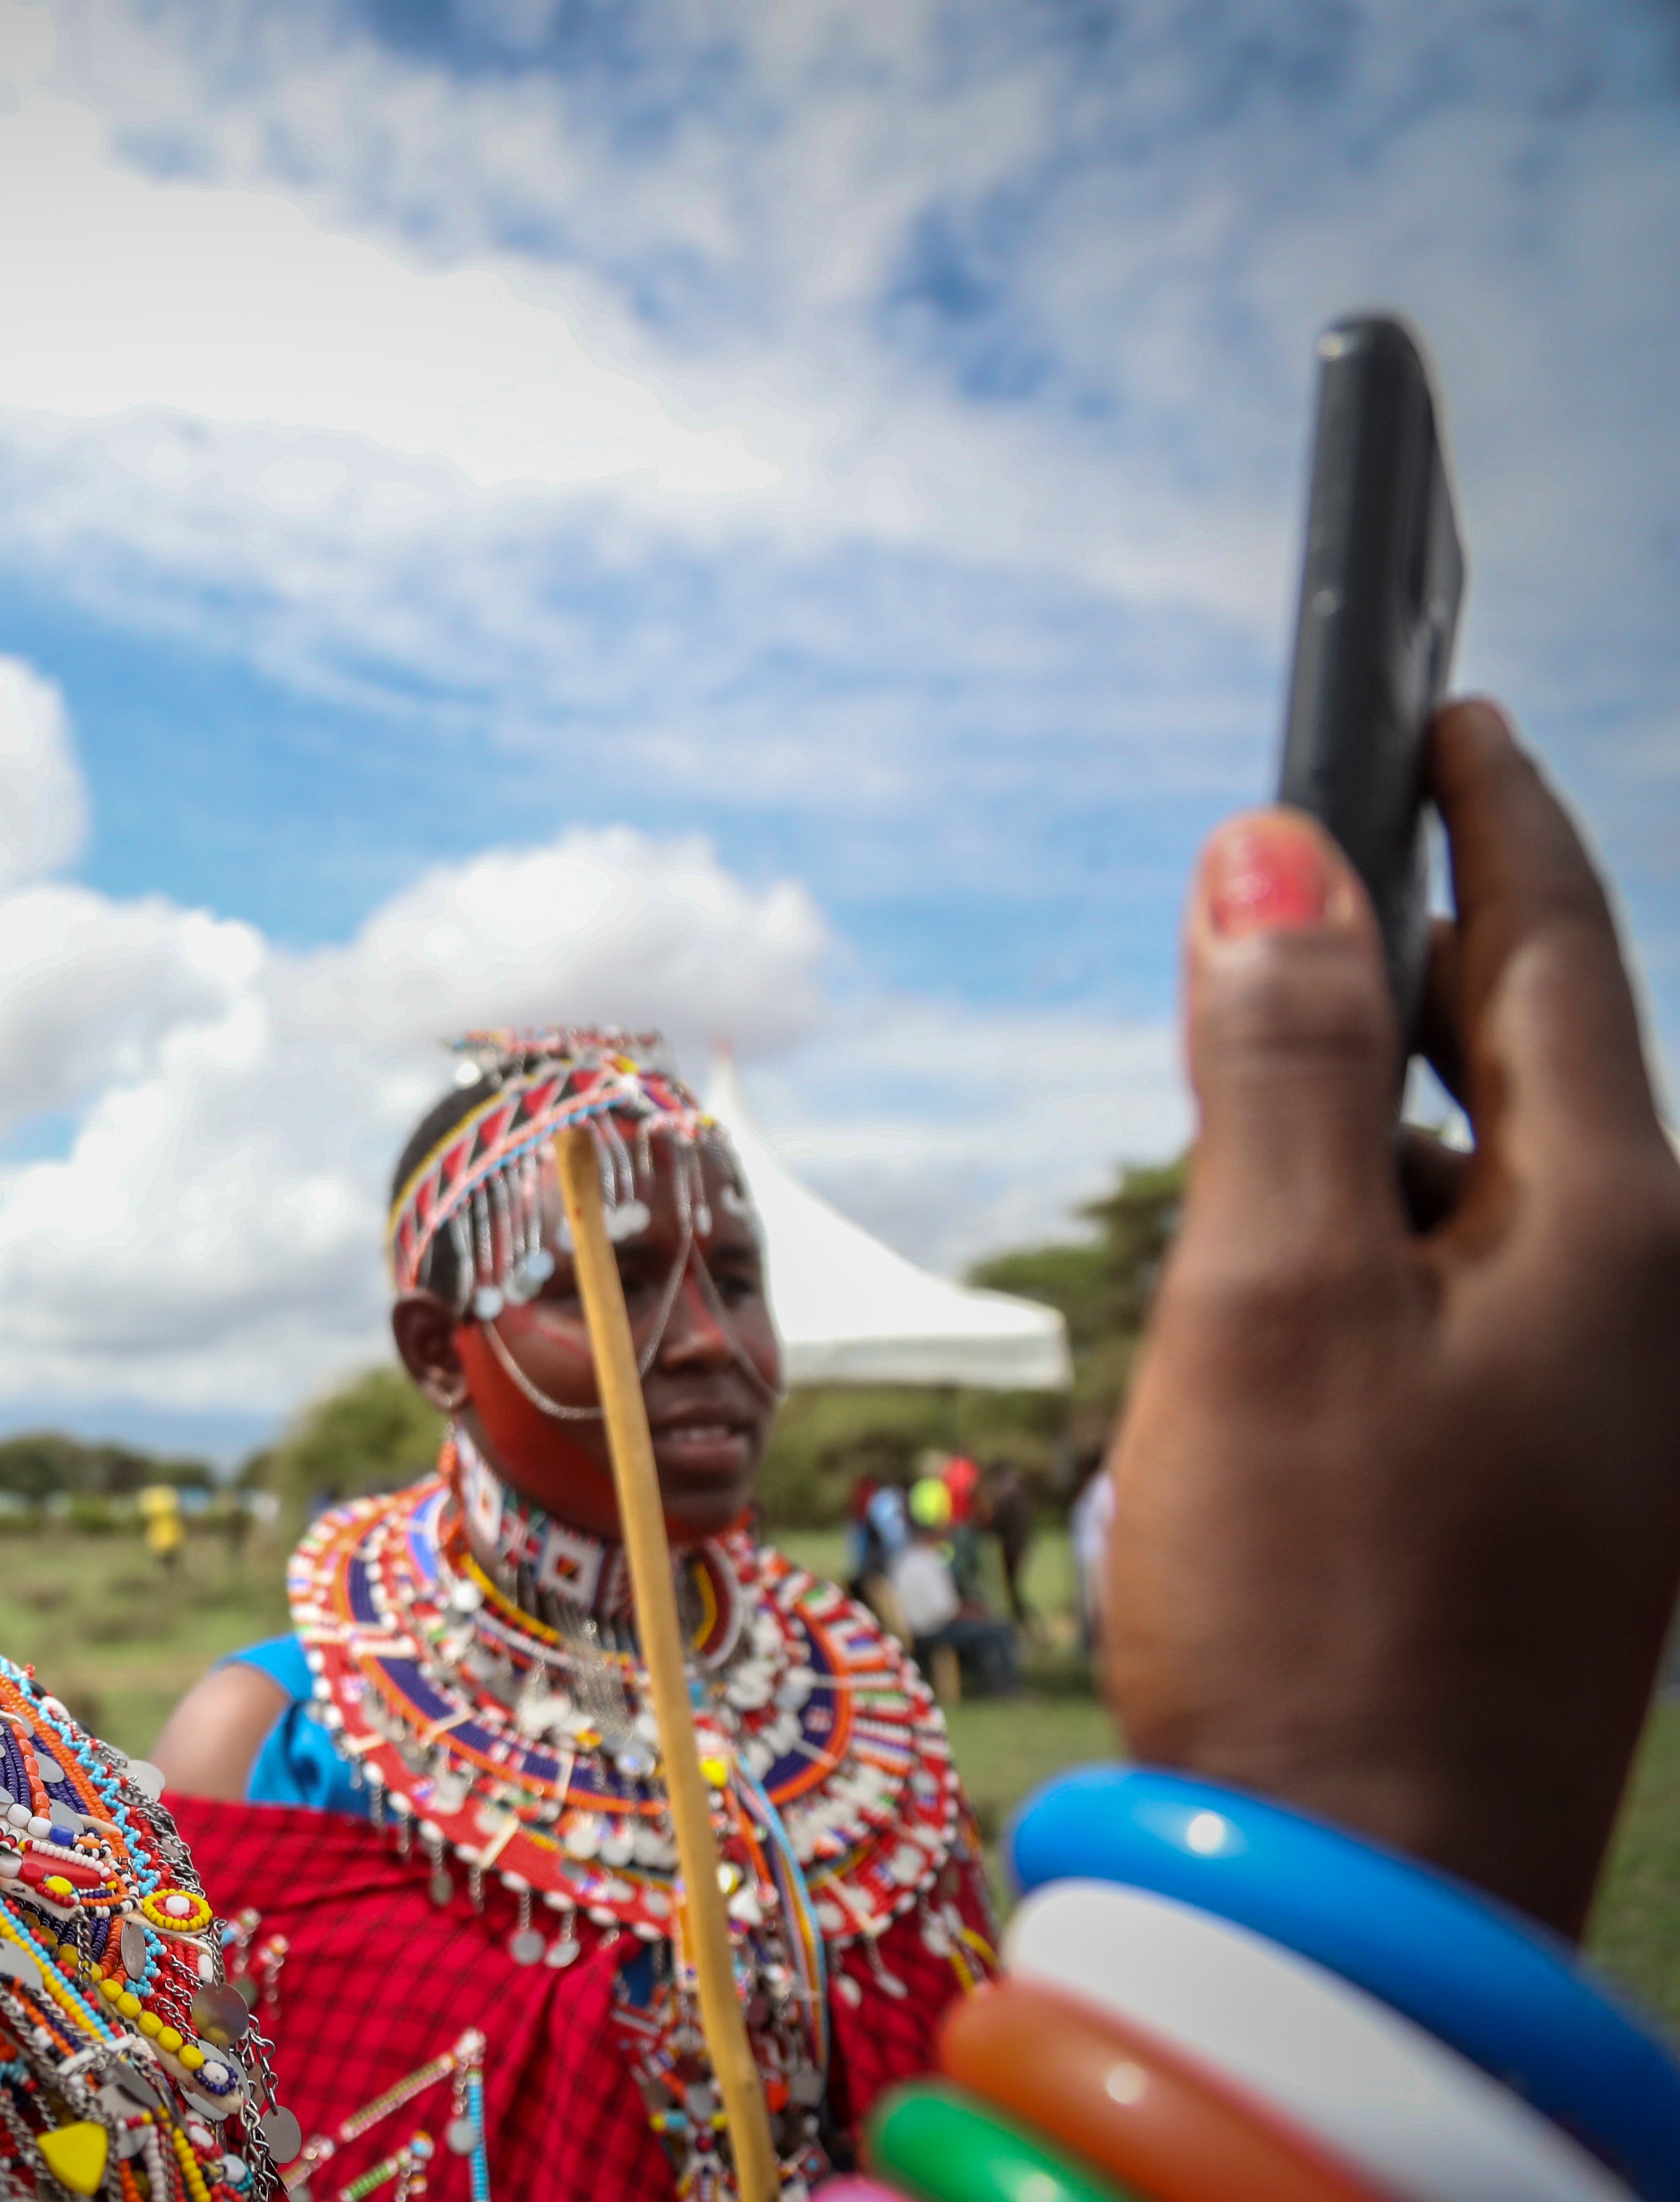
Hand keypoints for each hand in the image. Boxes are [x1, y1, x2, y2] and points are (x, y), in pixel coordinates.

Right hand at [1105, 699, 1679, 1937]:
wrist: (1358, 1884)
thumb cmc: (1314, 1588)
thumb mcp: (1271, 1294)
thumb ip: (1274, 1064)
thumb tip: (1272, 851)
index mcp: (1613, 1229)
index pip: (1552, 951)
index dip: (1485, 813)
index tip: (1439, 703)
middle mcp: (1645, 1302)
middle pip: (1532, 1060)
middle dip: (1423, 947)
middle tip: (1313, 861)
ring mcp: (1606, 1404)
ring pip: (1493, 1179)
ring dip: (1381, 1100)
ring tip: (1267, 1062)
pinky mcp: (1546, 1486)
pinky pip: (1474, 1286)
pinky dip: (1380, 1225)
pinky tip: (1290, 1264)